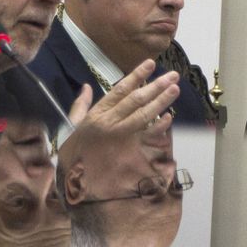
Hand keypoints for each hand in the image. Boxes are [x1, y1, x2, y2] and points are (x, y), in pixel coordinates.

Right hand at [59, 60, 178, 156]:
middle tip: (172, 76)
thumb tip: (85, 86)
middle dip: (156, 86)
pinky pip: (147, 137)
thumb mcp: (70, 126)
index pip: (120, 90)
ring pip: (144, 115)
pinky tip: (169, 117)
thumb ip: (80, 105)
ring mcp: (121, 138)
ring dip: (161, 101)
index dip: (136, 75)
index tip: (151, 64)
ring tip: (175, 89)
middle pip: (136, 100)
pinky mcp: (128, 152)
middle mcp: (110, 123)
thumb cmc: (73, 153)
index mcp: (97, 114)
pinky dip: (159, 127)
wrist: (74, 182)